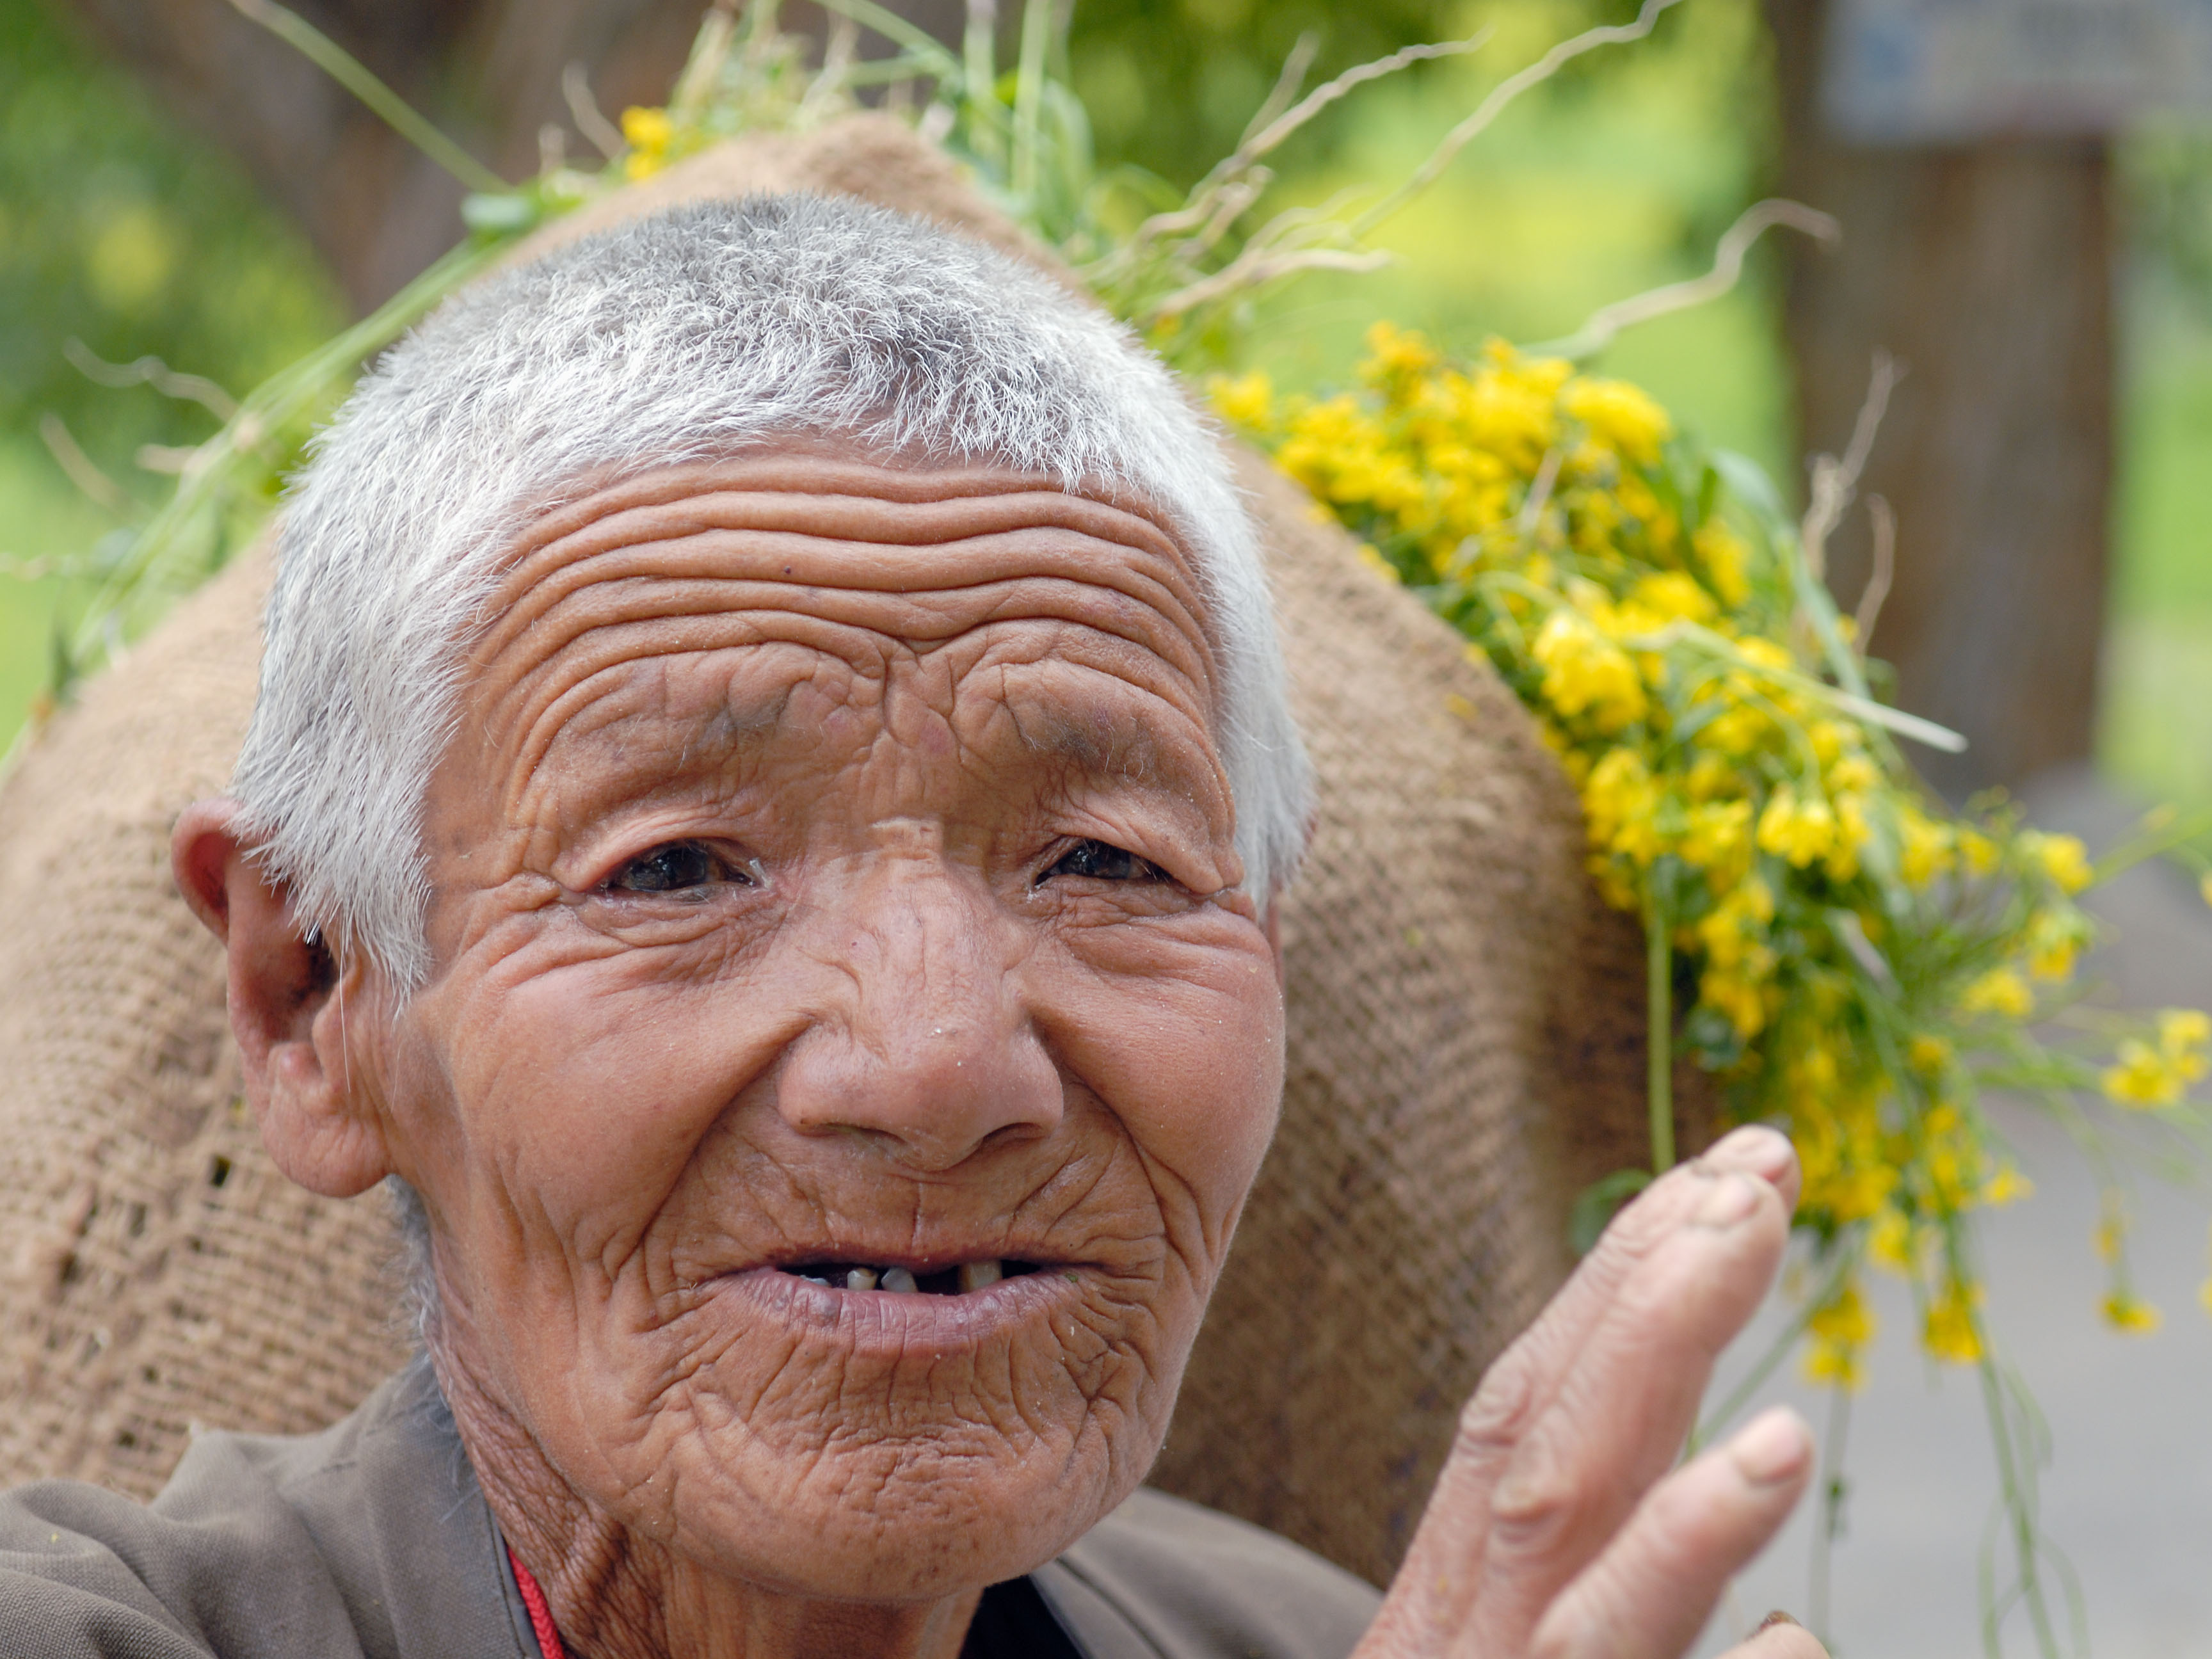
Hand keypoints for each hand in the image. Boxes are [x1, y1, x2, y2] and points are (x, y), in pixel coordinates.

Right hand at [1355, 1125, 1826, 1658]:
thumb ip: (1606, 1619)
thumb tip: (1786, 1630)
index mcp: (1446, 1610)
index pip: (1522, 1420)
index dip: (1616, 1290)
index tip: (1723, 1176)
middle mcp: (1461, 1653)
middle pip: (1543, 1485)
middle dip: (1646, 1329)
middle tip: (1753, 1195)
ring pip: (1589, 1629)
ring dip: (1683, 1530)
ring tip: (1786, 1441)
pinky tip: (1791, 1639)